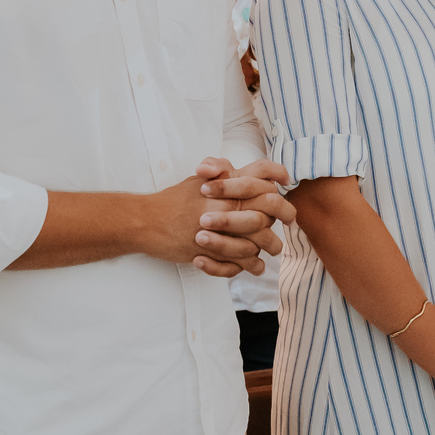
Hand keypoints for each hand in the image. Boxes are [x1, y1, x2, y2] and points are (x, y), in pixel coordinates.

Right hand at [138, 158, 294, 278]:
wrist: (146, 221)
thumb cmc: (172, 200)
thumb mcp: (197, 180)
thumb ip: (220, 171)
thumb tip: (240, 167)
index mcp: (225, 185)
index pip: (260, 174)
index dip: (278, 175)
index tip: (286, 181)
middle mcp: (226, 205)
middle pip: (268, 209)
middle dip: (283, 215)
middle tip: (289, 219)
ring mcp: (220, 230)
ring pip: (259, 240)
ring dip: (269, 246)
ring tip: (272, 249)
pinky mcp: (212, 252)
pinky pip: (240, 264)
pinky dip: (249, 266)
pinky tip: (253, 265)